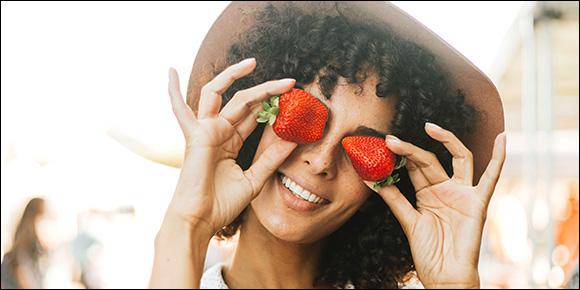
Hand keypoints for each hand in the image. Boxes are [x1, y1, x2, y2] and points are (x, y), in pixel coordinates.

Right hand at [166, 58, 296, 236]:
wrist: (201, 220)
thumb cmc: (222, 204)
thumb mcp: (255, 179)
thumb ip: (271, 159)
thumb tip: (293, 140)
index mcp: (230, 142)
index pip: (253, 116)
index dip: (273, 106)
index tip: (294, 99)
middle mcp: (217, 132)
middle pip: (243, 101)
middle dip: (266, 90)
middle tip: (290, 82)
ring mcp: (205, 131)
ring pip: (221, 94)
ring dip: (235, 75)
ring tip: (253, 62)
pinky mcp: (195, 135)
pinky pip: (180, 109)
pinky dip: (173, 91)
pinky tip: (170, 72)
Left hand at [365, 122, 505, 287]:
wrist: (445, 276)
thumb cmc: (429, 253)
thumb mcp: (408, 221)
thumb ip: (394, 199)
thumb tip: (373, 179)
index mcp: (428, 193)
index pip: (414, 167)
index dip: (399, 156)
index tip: (381, 146)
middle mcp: (446, 189)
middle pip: (430, 160)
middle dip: (410, 149)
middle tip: (390, 140)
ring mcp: (463, 194)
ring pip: (457, 159)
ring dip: (446, 141)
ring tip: (429, 127)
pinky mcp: (478, 203)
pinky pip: (491, 179)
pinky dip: (499, 159)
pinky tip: (503, 139)